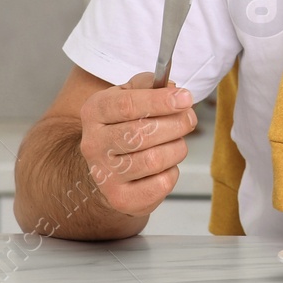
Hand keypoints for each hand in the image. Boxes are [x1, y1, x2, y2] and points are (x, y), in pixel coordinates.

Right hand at [78, 71, 196, 217]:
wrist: (108, 166)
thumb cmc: (124, 125)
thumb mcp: (130, 94)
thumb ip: (150, 84)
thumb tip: (172, 88)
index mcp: (94, 112)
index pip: (127, 105)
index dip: (160, 101)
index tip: (185, 98)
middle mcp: (94, 144)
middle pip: (142, 133)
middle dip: (176, 124)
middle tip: (189, 119)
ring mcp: (105, 175)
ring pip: (154, 160)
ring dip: (176, 148)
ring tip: (176, 142)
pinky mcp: (121, 198)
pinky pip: (161, 184)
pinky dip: (172, 172)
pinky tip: (166, 165)